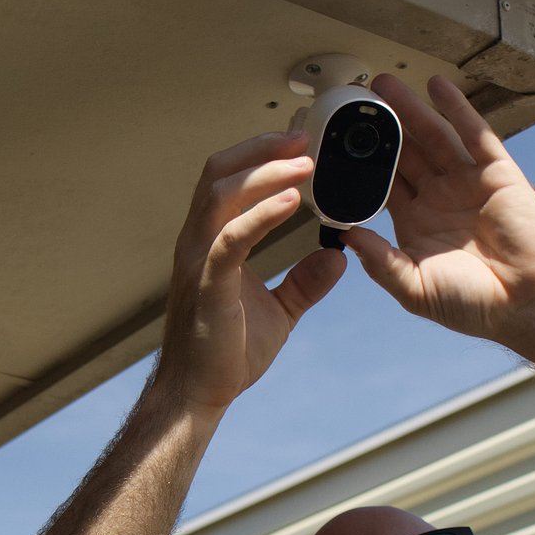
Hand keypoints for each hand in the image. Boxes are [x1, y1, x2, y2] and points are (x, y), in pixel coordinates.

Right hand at [157, 131, 345, 413]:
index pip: (230, 180)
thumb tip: (336, 257)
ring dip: (265, 171)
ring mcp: (198, 258)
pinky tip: (293, 201)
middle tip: (305, 138)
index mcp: (212, 242)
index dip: (261, 156)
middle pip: (220, 171)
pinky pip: (232, 236)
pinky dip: (262, 213)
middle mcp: (199, 241)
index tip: (301, 145)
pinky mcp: (207, 282)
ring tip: (304, 161)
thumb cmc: (226, 354)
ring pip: (221, 192)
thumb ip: (304, 282)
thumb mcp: (279, 311)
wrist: (197, 395)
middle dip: (262, 148)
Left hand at [345, 74, 534, 344]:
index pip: (380, 184)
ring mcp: (466, 181)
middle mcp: (438, 197)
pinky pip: (474, 133)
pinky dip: (456, 108)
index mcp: (415, 223)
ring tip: (384, 85)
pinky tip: (437, 86)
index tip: (330, 143)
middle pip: (403, 153)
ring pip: (432, 136)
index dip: (358, 164)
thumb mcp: (415, 289)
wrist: (528, 303)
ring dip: (410, 109)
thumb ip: (380, 262)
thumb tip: (343, 235)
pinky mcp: (496, 172)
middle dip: (379, 127)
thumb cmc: (473, 305)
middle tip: (353, 100)